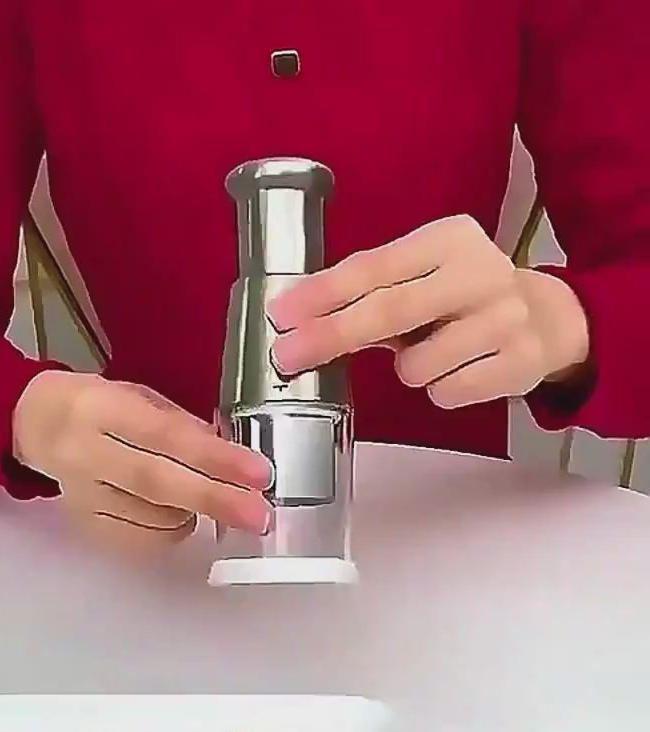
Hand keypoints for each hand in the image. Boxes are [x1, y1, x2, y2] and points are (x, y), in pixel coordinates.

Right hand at [12, 371, 272, 551]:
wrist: (33, 424)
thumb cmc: (98, 406)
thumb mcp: (138, 397)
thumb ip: (182, 425)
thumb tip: (231, 457)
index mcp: (100, 407)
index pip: (166, 436)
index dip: (215, 457)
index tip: (259, 473)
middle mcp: (85, 452)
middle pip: (157, 483)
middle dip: (216, 500)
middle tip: (258, 515)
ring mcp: (80, 493)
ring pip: (152, 517)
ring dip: (196, 514)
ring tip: (215, 501)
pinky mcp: (83, 522)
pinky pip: (139, 539)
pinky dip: (171, 530)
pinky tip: (179, 514)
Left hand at [268, 215, 589, 407]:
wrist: (547, 318)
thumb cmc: (463, 297)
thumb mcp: (425, 273)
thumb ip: (372, 289)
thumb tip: (300, 321)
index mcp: (448, 239)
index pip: (373, 266)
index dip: (322, 293)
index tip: (282, 315)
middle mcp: (480, 273)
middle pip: (389, 311)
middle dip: (331, 336)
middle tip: (289, 355)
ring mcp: (505, 319)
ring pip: (416, 366)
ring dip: (407, 369)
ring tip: (431, 352)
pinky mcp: (519, 363)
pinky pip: (447, 393)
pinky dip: (440, 389)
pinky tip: (460, 368)